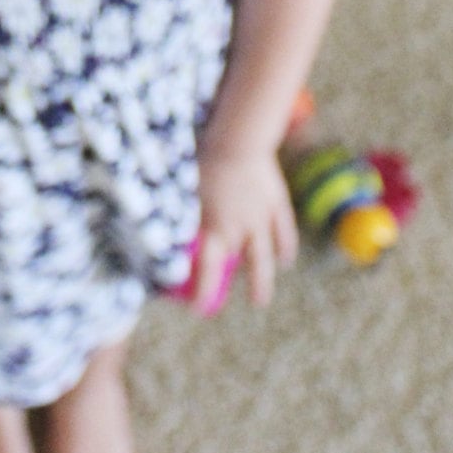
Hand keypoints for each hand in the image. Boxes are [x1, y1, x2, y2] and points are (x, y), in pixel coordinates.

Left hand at [194, 144, 298, 310]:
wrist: (239, 142)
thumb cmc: (203, 165)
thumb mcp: (184, 193)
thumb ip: (181, 218)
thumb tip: (167, 239)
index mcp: (214, 230)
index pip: (208, 271)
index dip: (203, 292)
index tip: (198, 310)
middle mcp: (240, 231)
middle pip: (238, 264)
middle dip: (233, 283)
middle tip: (227, 299)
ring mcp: (261, 219)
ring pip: (264, 257)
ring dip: (261, 280)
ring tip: (259, 301)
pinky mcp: (276, 204)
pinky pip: (283, 231)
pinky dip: (285, 247)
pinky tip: (284, 260)